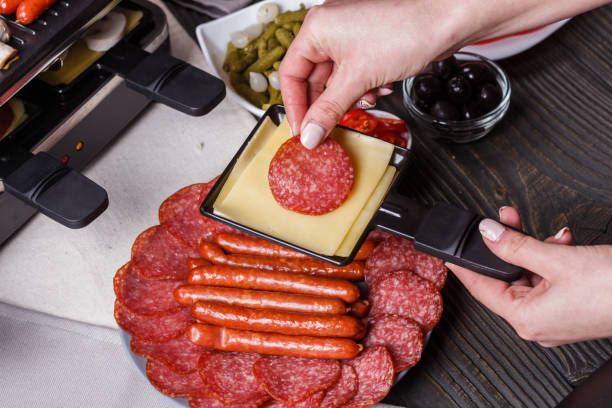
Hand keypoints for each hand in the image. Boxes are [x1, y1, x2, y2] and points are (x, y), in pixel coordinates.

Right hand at [279, 0, 606, 148]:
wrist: (448, 21)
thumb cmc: (405, 32)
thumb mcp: (358, 80)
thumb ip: (329, 111)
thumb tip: (308, 135)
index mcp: (316, 29)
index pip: (290, 75)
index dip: (294, 106)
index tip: (302, 132)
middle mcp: (329, 29)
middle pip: (313, 79)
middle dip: (327, 104)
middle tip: (329, 129)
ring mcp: (349, 36)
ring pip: (336, 79)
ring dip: (349, 98)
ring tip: (366, 101)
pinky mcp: (368, 44)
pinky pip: (354, 74)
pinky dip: (364, 87)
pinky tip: (380, 89)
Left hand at [447, 206, 611, 346]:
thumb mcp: (555, 259)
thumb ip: (515, 245)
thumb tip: (488, 233)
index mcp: (525, 319)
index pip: (480, 289)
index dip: (464, 266)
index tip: (450, 251)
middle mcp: (537, 323)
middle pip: (505, 278)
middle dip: (505, 245)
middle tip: (501, 220)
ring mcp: (555, 316)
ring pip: (528, 275)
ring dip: (531, 247)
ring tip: (534, 227)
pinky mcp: (571, 306)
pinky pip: (548, 279)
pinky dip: (550, 258)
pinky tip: (560, 241)